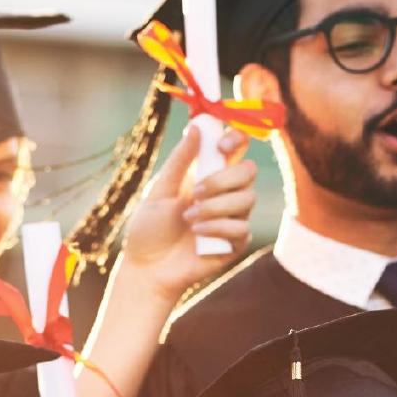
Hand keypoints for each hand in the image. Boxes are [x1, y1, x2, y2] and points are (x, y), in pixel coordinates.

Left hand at [120, 124, 256, 303]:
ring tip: (189, 219)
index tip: (221, 145)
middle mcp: (224, 193)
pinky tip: (198, 235)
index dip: (236, 139)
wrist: (148, 269)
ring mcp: (232, 218)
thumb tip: (195, 127)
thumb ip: (180, 161)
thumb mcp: (159, 190)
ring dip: (216, 206)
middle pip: (248, 171)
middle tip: (196, 192)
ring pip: (248, 199)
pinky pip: (242, 227)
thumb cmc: (150, 229)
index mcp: (207, 175)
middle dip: (223, 179)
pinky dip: (218, 228)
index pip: (236, 148)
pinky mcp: (235, 243)